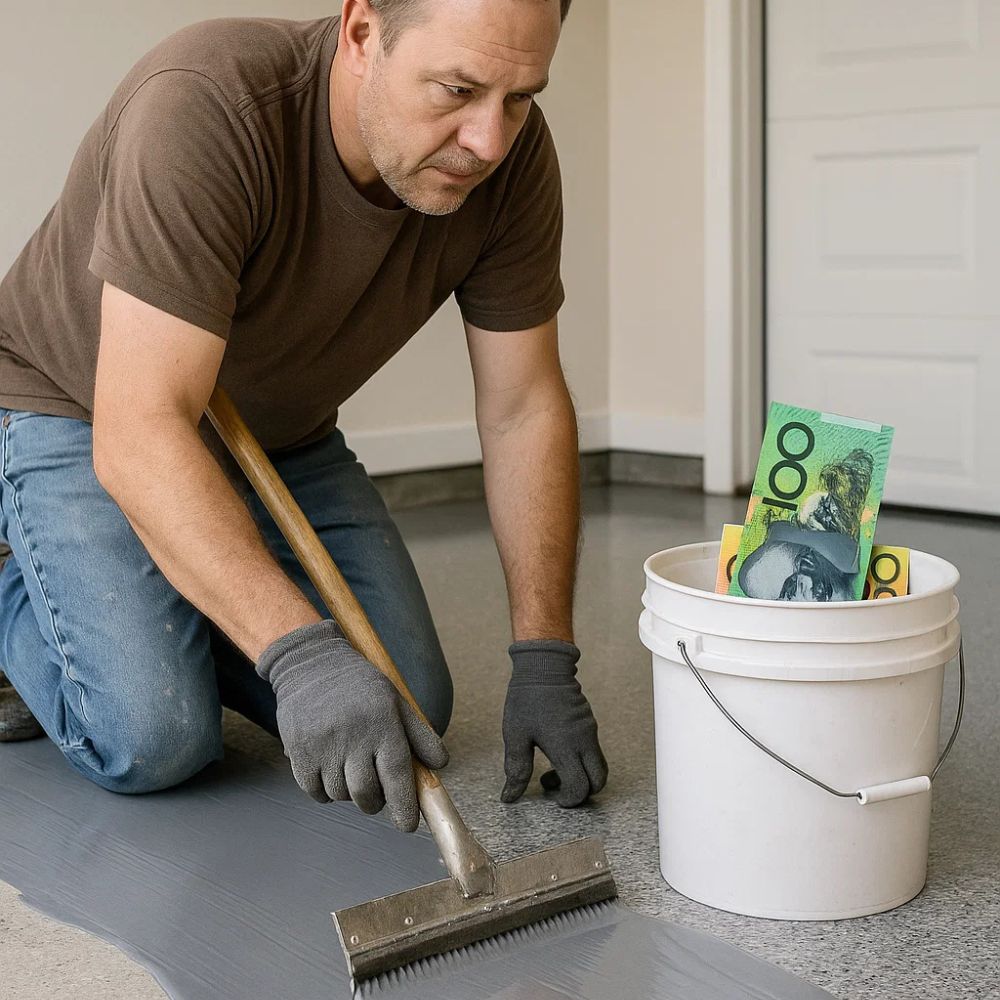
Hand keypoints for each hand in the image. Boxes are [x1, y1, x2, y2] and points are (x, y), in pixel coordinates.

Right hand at [255, 620, 447, 831]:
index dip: (404, 805)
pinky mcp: (299, 751)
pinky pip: (314, 792)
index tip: (407, 824)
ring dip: (348, 794)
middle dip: (375, 802)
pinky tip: (330, 772)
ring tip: (350, 772)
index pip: (397, 774)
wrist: (312, 663)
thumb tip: (440, 766)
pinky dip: (324, 792)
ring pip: (340, 795)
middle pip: (367, 794)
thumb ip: (420, 735)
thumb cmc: (360, 685)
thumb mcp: (396, 701)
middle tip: (376, 793)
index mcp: (382, 723)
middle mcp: (354, 735)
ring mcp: (324, 745)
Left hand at [500, 639, 607, 806]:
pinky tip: (556, 753)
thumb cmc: (528, 698)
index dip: (568, 800)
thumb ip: (516, 768)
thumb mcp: (516, 736)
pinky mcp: (589, 723)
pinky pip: (593, 751)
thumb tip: (510, 795)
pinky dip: (581, 762)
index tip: (553, 797)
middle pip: (598, 781)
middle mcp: (584, 741)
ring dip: (582, 777)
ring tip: (553, 771)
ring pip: (599, 766)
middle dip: (582, 793)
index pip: (579, 787)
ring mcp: (590, 731)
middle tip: (558, 789)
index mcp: (566, 747)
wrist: (544, 666)